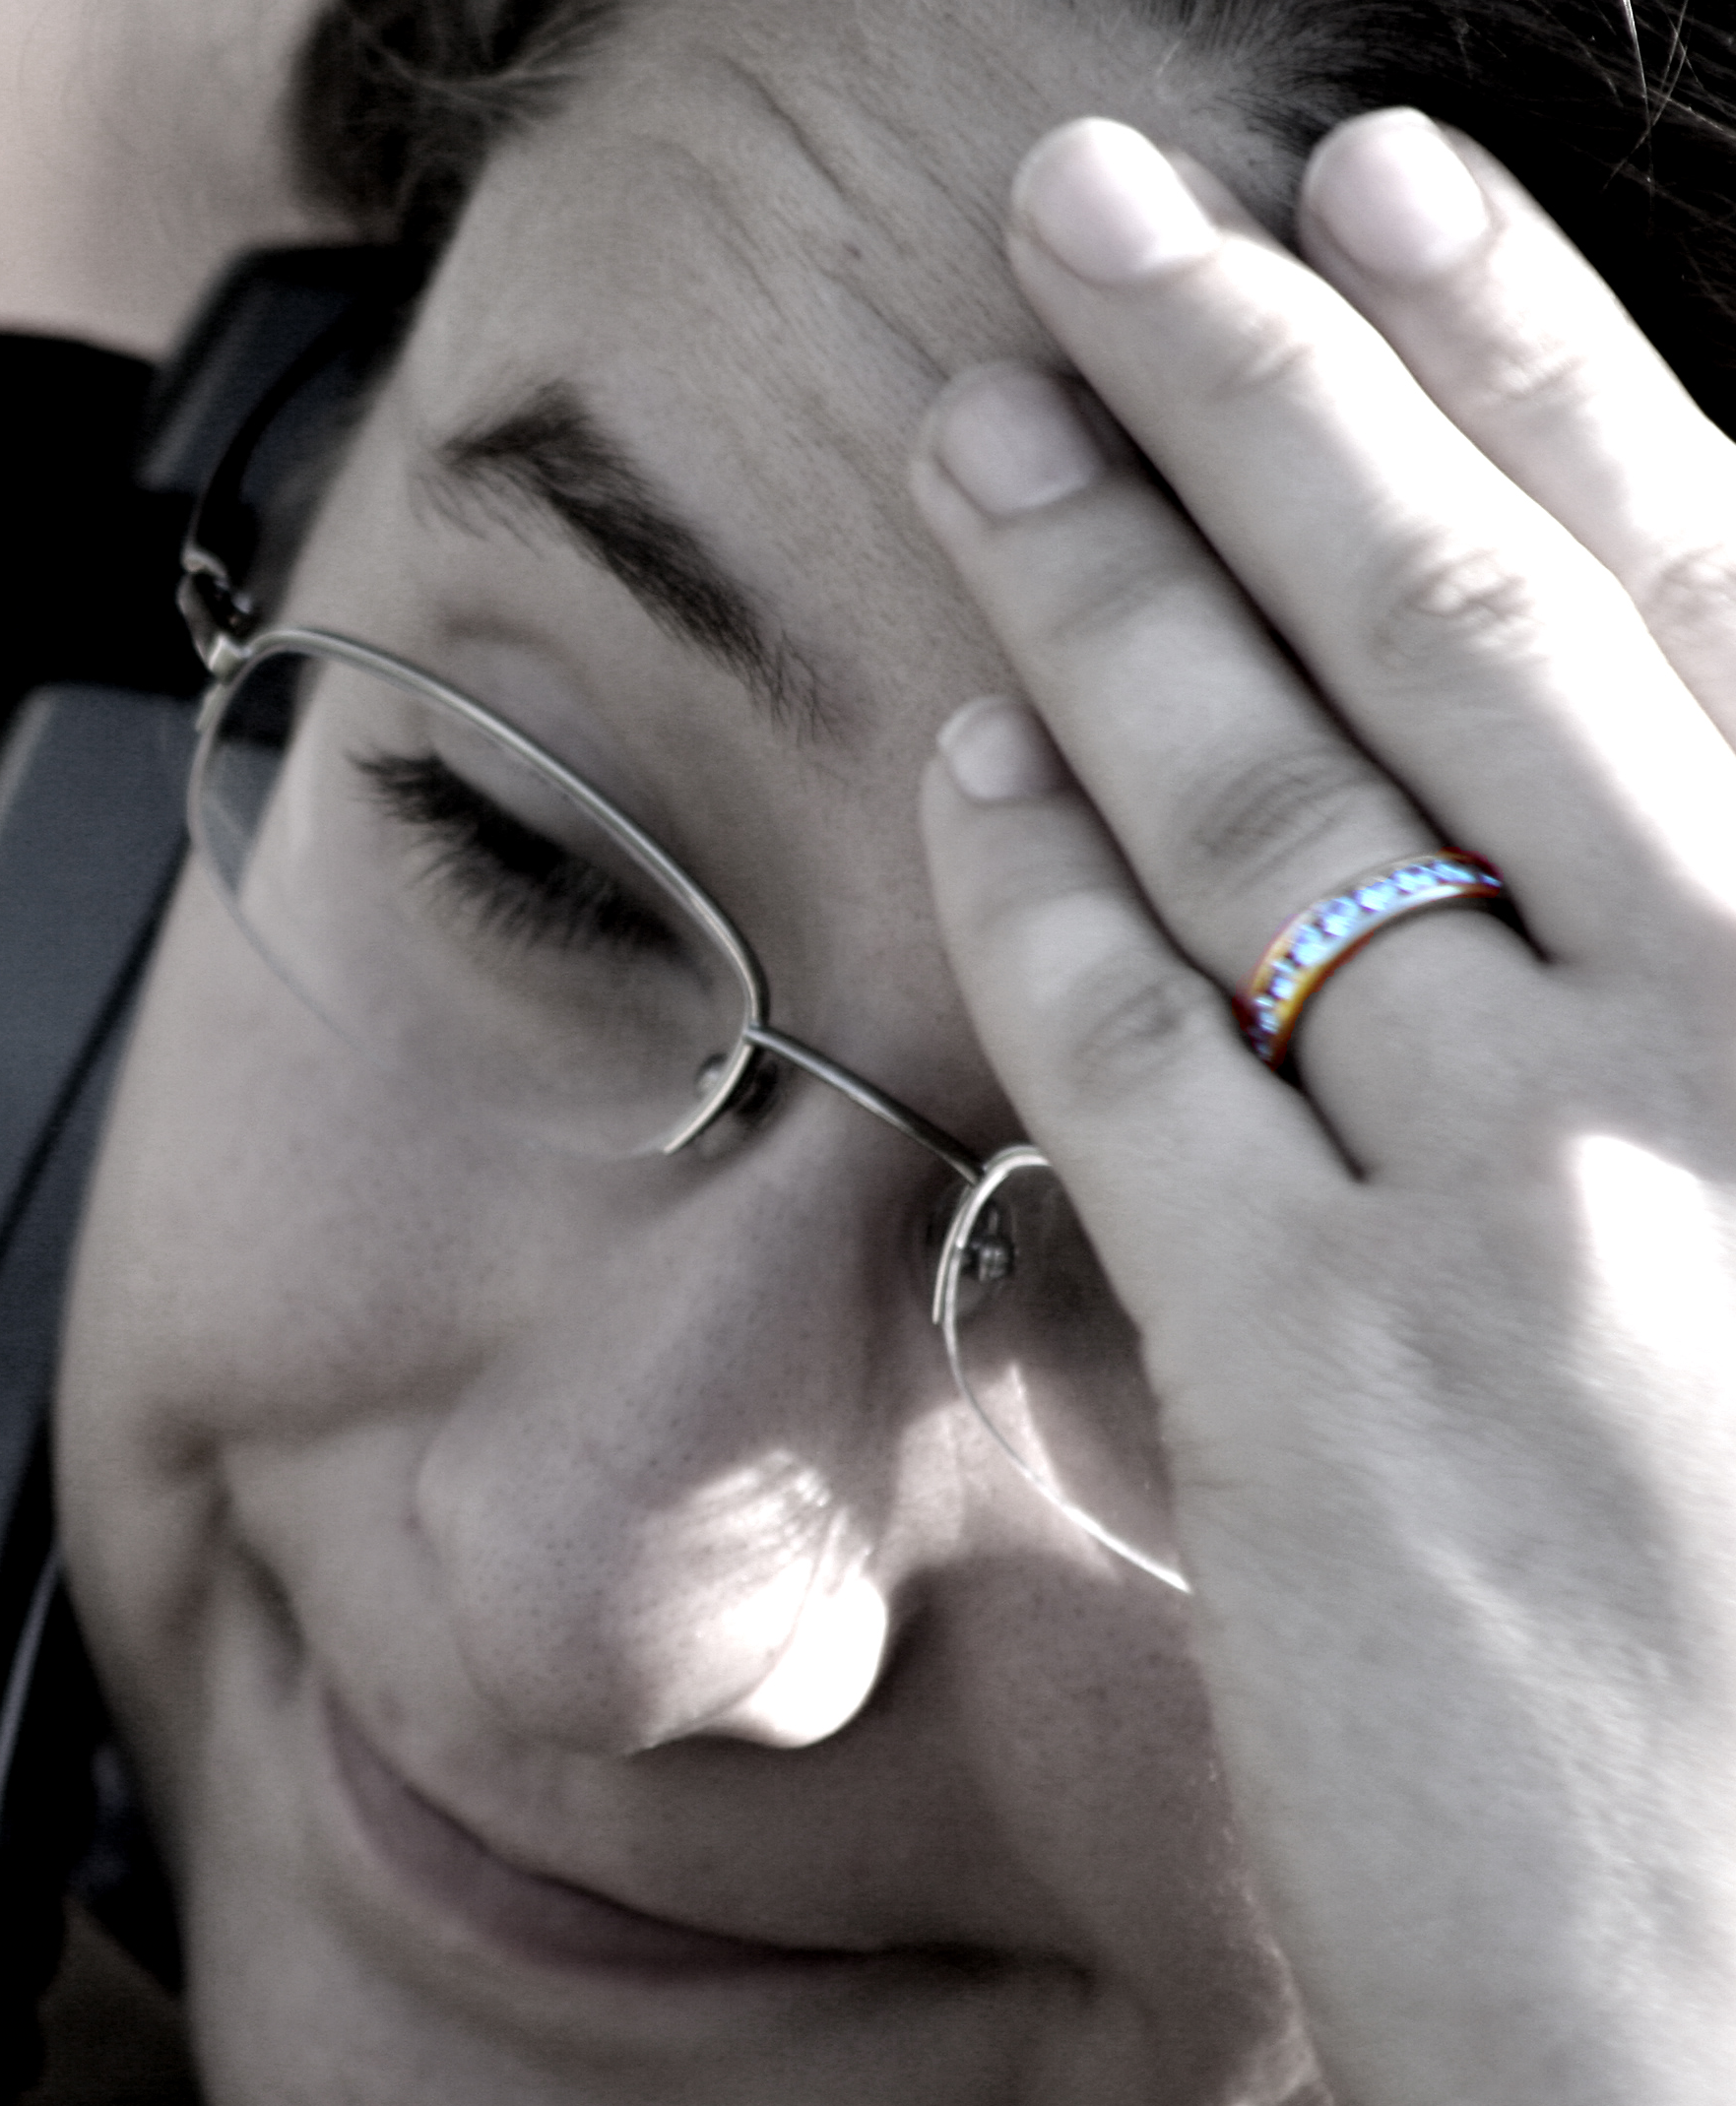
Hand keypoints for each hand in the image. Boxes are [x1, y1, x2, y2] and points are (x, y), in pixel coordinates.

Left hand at [914, 111, 1735, 2105]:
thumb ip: (1730, 1055)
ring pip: (1288, 801)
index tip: (1386, 202)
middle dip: (1265, 379)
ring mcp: (1559, 1213)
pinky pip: (1145, 1057)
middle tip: (1095, 204)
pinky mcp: (1351, 1392)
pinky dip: (1041, 885)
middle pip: (1471, 630)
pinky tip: (960, 767)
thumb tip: (1583, 867)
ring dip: (1107, 575)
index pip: (1710, 598)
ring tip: (986, 415)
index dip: (1531, 364)